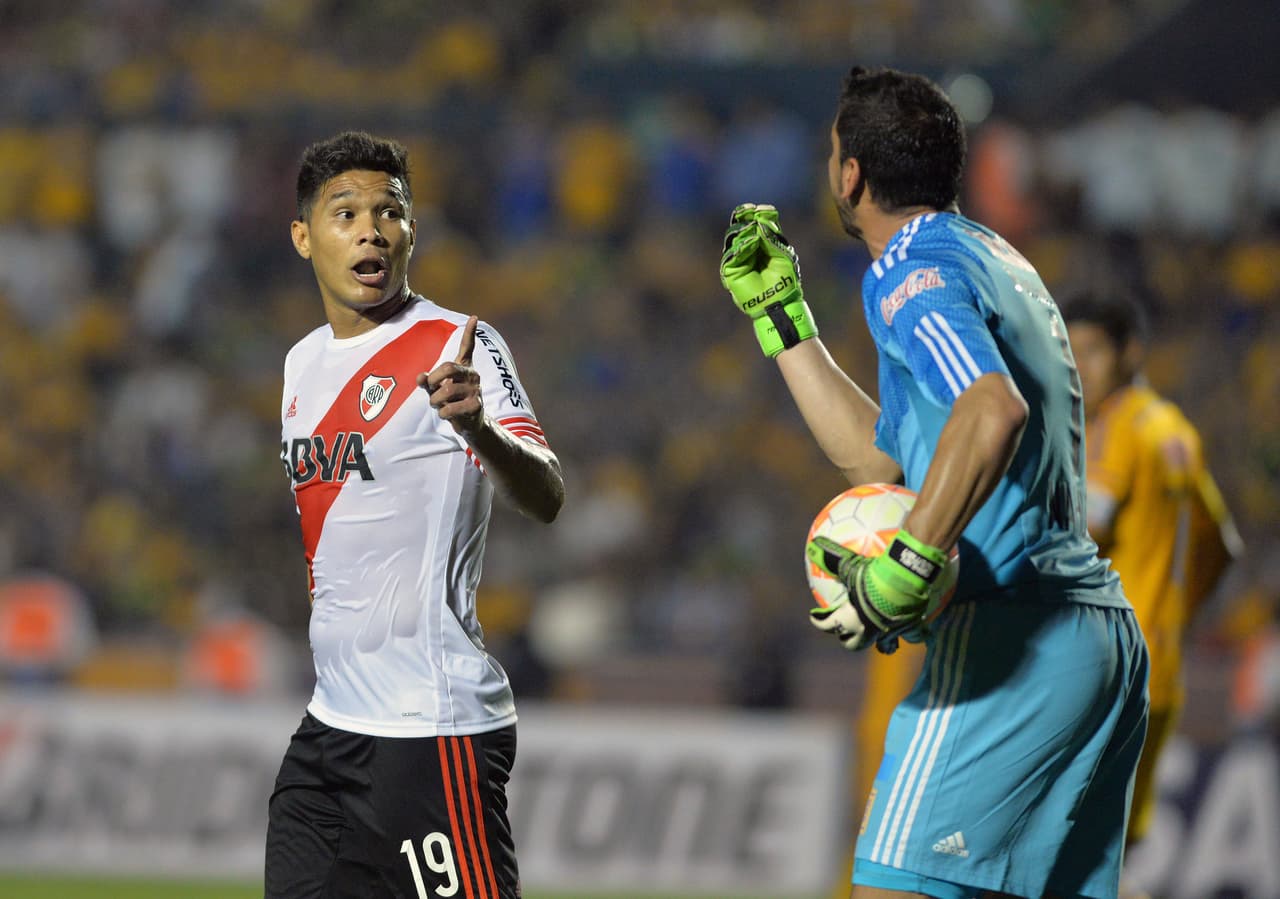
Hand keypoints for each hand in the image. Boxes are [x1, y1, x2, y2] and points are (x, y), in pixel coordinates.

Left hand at [418, 315, 484, 434]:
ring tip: (437, 405)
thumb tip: (419, 376)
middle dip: (433, 379)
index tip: (474, 317)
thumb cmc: (452, 402)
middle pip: (448, 367)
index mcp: (464, 368)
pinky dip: (443, 413)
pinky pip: (451, 408)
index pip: (467, 347)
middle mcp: (473, 375)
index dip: (470, 333)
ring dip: (435, 401)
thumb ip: (427, 382)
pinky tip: (446, 414)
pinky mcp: (476, 405)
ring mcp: (476, 389)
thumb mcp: (436, 390)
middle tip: (431, 388)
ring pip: (446, 390)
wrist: (470, 423)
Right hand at [719, 203, 817, 356]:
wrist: (780, 302)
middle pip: (741, 226)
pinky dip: (742, 246)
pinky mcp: (731, 271)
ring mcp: (738, 259)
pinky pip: (732, 254)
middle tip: (751, 211)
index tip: (762, 208)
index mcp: (762, 243)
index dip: (756, 214)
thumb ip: (770, 238)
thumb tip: (758, 224)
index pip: (755, 223)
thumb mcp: (781, 253)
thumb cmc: (784, 280)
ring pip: (734, 237)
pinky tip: (752, 241)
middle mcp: (748, 249)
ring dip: (743, 230)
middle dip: (745, 217)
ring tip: (754, 230)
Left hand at [806, 530, 949, 652]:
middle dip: (847, 638)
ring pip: (884, 646)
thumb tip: (814, 545)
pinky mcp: (912, 629)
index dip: (820, 621)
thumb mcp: (851, 565)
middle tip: (843, 629)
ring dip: (879, 643)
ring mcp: (891, 632)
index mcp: (851, 619)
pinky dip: (911, 634)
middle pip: (852, 644)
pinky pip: (912, 636)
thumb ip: (832, 558)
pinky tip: (913, 628)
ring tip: (879, 636)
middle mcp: (869, 631)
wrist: (906, 582)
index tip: (815, 616)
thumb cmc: (874, 575)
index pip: (829, 626)